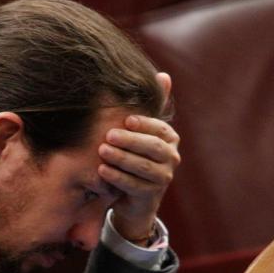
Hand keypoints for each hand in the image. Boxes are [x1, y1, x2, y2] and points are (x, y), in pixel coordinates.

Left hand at [98, 72, 180, 242]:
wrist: (132, 197)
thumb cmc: (134, 155)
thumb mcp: (140, 131)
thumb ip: (150, 106)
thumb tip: (164, 75)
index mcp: (170, 139)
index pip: (160, 129)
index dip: (145, 124)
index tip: (126, 119)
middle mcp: (171, 158)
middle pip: (153, 148)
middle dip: (130, 140)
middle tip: (109, 134)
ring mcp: (163, 178)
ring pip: (143, 167)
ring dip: (121, 158)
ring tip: (102, 151)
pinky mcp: (150, 196)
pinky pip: (134, 185)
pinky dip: (117, 177)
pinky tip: (101, 169)